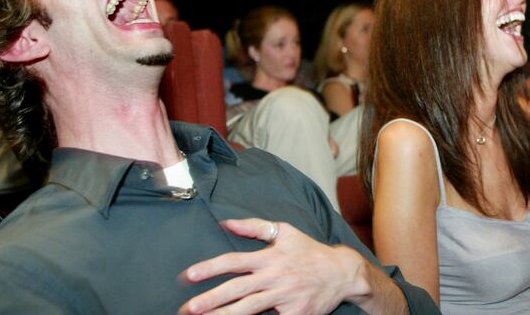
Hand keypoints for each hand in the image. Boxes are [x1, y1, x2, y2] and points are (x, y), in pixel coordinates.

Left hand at [178, 218, 382, 314]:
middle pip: (236, 290)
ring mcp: (283, 298)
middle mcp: (273, 278)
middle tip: (188, 308)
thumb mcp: (285, 232)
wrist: (342, 273)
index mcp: (269, 257)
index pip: (233, 262)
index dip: (210, 268)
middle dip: (209, 300)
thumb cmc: (309, 251)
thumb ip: (254, 227)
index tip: (189, 275)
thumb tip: (226, 223)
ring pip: (247, 309)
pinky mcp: (293, 314)